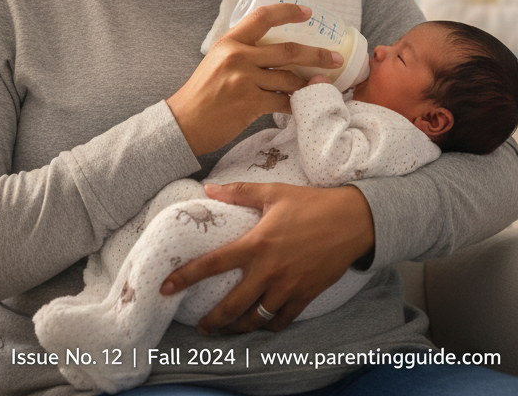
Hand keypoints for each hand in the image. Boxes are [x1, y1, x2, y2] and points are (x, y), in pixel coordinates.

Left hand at [158, 182, 374, 333]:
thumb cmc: (311, 203)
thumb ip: (239, 192)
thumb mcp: (273, 192)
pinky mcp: (305, 296)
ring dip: (238, 328)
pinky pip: (281, 320)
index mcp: (256, 244)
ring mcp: (287, 287)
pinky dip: (269, 325)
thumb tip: (209, 188)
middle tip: (201, 327)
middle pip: (232, 306)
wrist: (351, 221)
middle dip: (213, 321)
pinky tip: (261, 323)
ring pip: (256, 318)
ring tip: (228, 330)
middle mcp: (268, 270)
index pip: (213, 264)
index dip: (186, 277)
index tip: (166, 287)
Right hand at [167, 4, 343, 155]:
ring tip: (325, 84)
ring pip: (289, 79)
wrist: (184, 122)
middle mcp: (238, 56)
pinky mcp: (250, 103)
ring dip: (310, 83)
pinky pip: (283, 102)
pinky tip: (306, 105)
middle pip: (288, 50)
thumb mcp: (217, 61)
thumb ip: (242, 52)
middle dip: (317, 54)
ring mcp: (245, 80)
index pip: (263, 17)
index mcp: (230, 41)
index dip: (288, 12)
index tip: (308, 12)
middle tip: (335, 57)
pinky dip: (297, 104)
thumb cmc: (201, 93)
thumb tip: (272, 50)